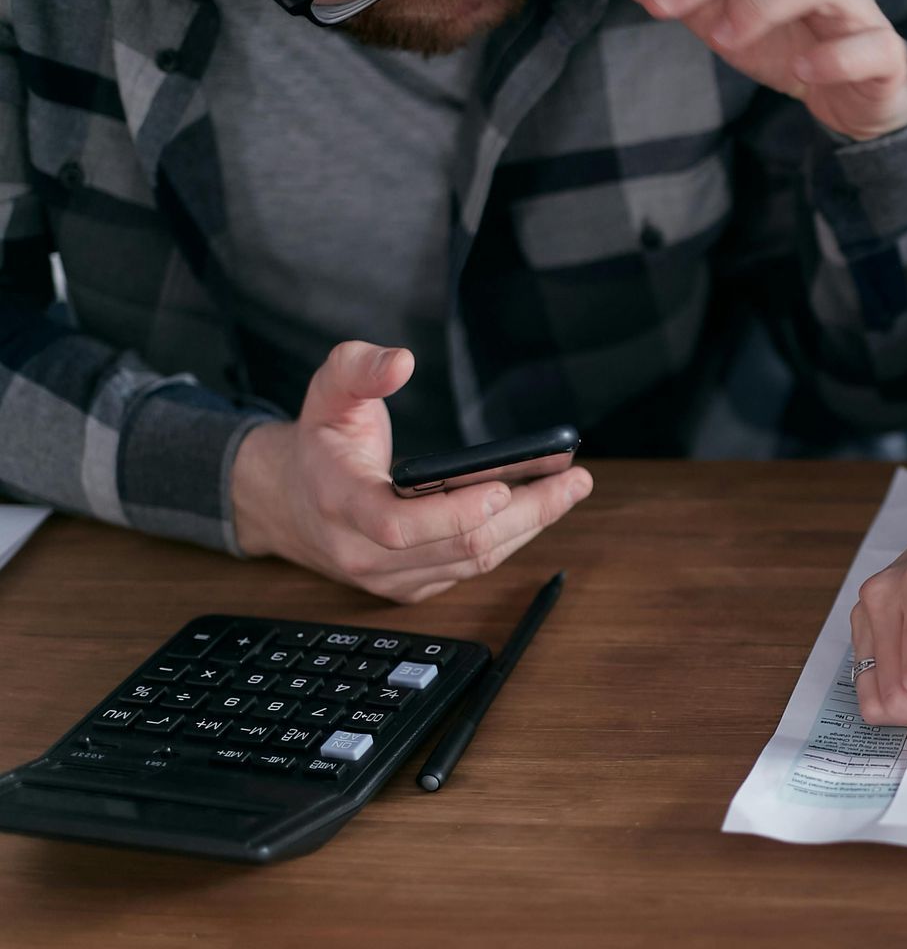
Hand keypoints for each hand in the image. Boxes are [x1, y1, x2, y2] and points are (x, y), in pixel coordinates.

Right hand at [231, 341, 593, 602]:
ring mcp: (389, 577)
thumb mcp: (327, 393)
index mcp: (340, 502)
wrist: (290, 503)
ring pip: (474, 561)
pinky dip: (511, 539)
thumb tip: (401, 361)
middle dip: (526, 513)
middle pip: (459, 545)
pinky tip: (538, 508)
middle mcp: (363, 551)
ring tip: (570, 489)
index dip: (454, 512)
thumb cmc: (320, 444)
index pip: (399, 526)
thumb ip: (358, 368)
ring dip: (530, 527)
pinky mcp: (411, 586)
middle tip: (573, 480)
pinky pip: (471, 568)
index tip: (503, 486)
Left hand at [598, 0, 906, 140]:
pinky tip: (800, 73)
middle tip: (670, 5)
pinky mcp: (883, 52)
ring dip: (765, 3)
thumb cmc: (789, 40)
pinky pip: (868, 43)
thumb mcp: (719, 13)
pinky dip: (834, 56)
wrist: (854, 93)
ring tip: (724, 37)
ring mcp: (857, 5)